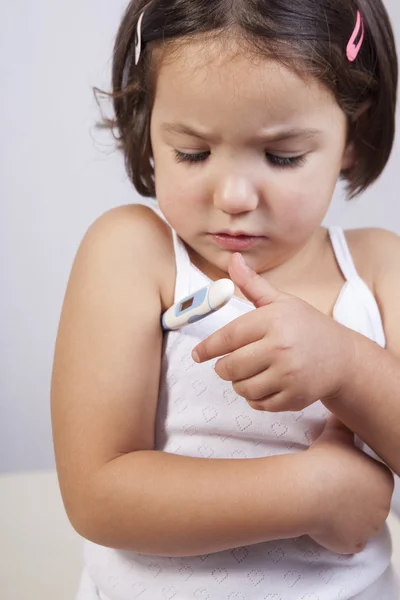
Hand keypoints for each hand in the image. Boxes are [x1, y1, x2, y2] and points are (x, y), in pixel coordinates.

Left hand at [193, 253, 353, 411]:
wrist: (343, 358)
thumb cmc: (307, 327)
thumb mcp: (282, 301)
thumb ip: (253, 284)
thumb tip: (233, 259)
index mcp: (274, 321)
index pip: (228, 337)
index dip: (207, 348)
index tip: (197, 354)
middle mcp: (280, 348)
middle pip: (230, 367)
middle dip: (223, 367)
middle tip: (228, 363)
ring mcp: (288, 376)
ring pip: (241, 388)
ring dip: (238, 382)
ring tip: (250, 372)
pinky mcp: (293, 398)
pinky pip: (258, 403)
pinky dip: (255, 397)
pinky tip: (264, 384)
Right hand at [303, 416, 393, 553]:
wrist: (309, 489)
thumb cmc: (324, 461)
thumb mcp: (336, 434)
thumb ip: (342, 424)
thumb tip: (339, 412)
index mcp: (383, 479)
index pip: (374, 480)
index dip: (356, 477)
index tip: (339, 475)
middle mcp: (383, 505)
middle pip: (370, 503)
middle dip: (353, 498)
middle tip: (330, 489)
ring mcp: (370, 527)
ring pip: (361, 523)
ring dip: (346, 517)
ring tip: (325, 505)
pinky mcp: (354, 543)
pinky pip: (350, 542)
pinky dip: (340, 537)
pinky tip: (326, 524)